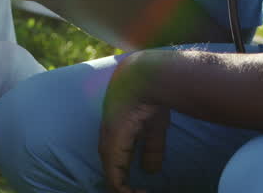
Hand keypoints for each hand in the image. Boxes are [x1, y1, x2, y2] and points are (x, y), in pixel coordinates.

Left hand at [100, 52, 170, 192]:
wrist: (143, 80)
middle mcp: (108, 143)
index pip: (116, 167)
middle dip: (125, 190)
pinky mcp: (112, 149)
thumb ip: (152, 149)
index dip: (127, 184)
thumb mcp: (154, 128)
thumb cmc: (150, 98)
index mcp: (116, 137)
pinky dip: (124, 192)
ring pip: (112, 181)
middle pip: (113, 176)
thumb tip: (151, 171)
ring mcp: (109, 146)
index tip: (145, 192)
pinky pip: (115, 181)